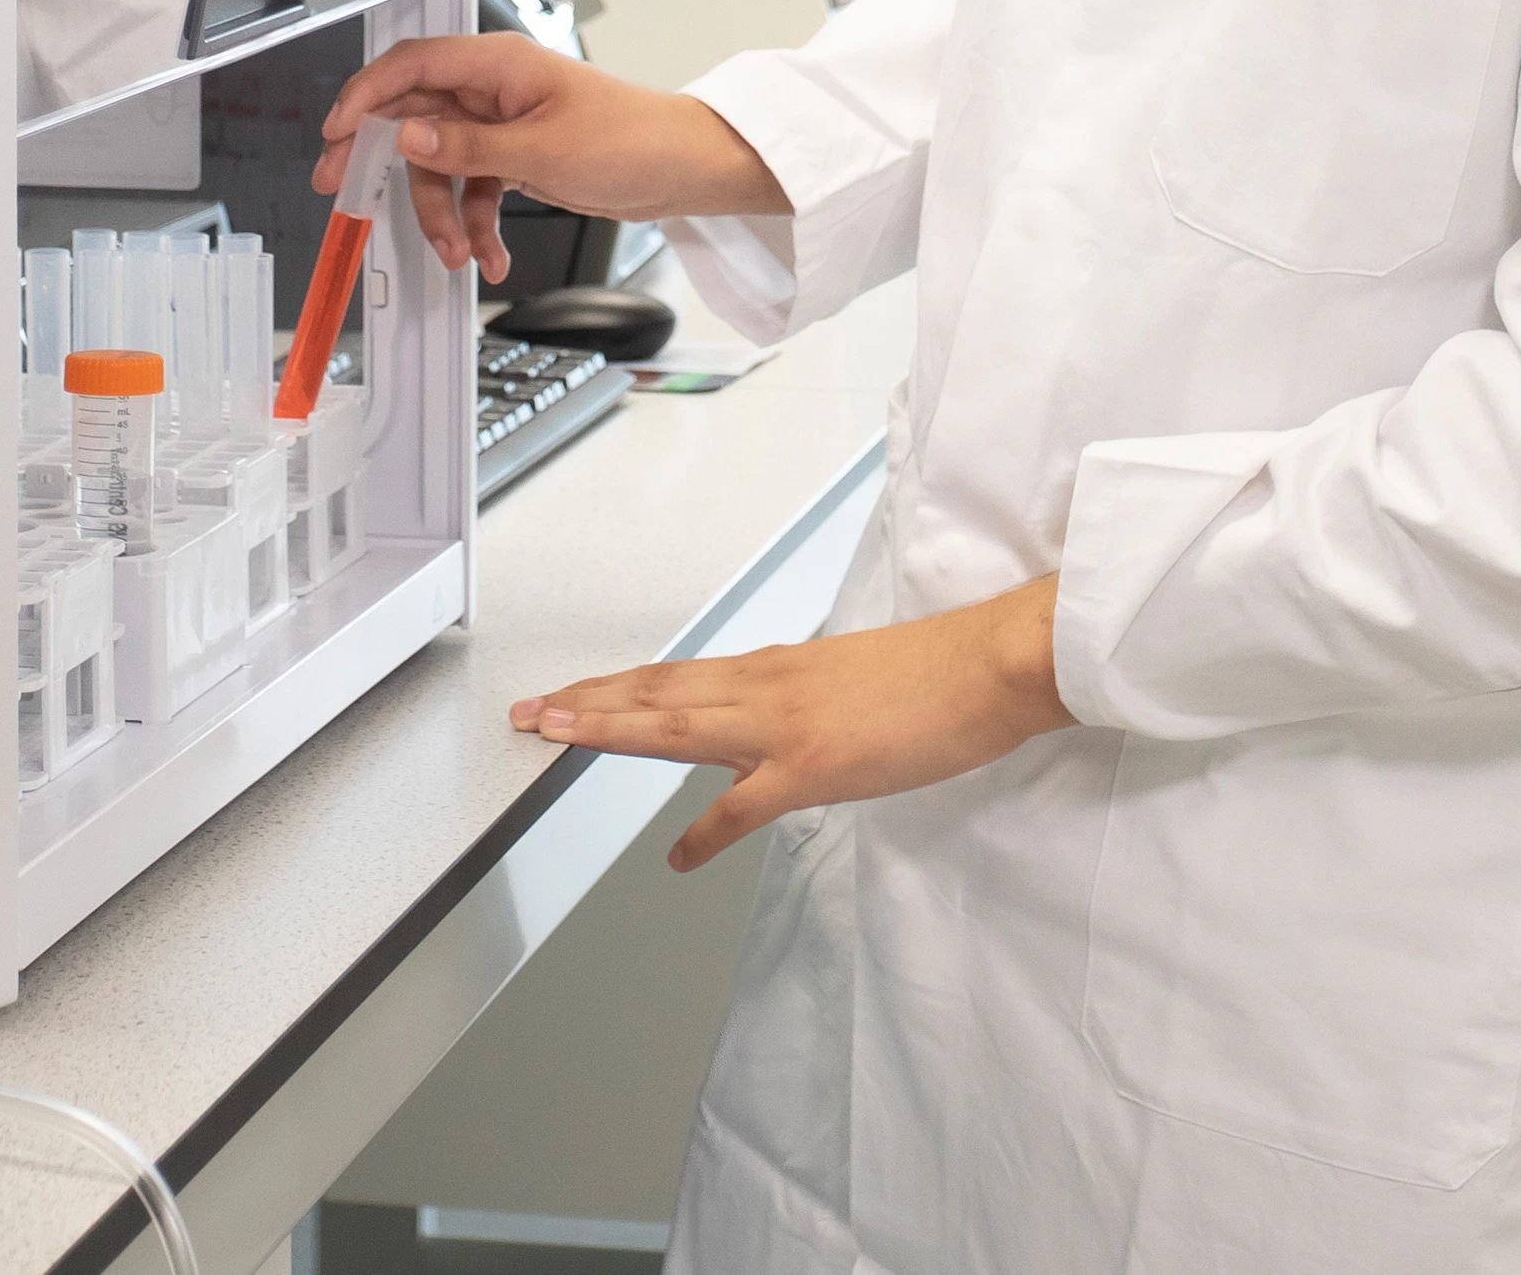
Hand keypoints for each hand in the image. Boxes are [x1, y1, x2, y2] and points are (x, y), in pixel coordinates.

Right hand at [319, 35, 787, 282]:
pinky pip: (473, 188)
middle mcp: (493, 88)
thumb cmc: (628, 139)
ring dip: (441, 213)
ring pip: (441, 164)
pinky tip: (486, 256)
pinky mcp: (516, 156)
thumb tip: (406, 137)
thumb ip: (466, 147)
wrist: (680, 170)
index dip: (364, 96)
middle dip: (381, 160)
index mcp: (497, 64)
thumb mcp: (539, 150)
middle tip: (341, 190)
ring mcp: (503, 123)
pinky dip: (473, 224)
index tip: (335, 134)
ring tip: (456, 252)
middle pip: (414, 116)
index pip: (410, 66)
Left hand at [513, 578, 1070, 869]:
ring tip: (556, 733)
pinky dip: (707, 832)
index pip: (678, 676)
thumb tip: (777, 725)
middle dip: (587, 701)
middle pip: (658, 692)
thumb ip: (805, 701)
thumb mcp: (853, 678)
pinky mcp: (816, 765)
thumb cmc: (938, 673)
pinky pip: (745, 805)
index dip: (618, 686)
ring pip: (676, 723)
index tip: (571, 693)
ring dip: (610, 727)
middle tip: (530, 710)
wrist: (991, 664)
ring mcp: (786, 724)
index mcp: (778, 667)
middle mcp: (768, 685)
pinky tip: (679, 857)